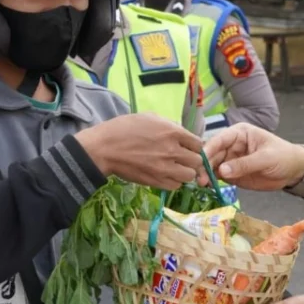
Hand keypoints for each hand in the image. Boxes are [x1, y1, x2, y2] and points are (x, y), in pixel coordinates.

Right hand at [74, 113, 202, 189]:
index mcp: (172, 132)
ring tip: (175, 169)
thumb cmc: (123, 129)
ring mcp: (165, 168)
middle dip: (191, 159)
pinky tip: (166, 175)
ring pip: (190, 175)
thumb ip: (169, 126)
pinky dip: (174, 182)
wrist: (105, 149)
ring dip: (184, 172)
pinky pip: (176, 186)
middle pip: (197, 161)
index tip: (187, 147)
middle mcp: (173, 151)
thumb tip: (181, 133)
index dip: (193, 145)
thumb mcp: (149, 118)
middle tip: (182, 159)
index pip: (198, 143)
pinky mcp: (156, 181)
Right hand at [200, 123, 303, 190]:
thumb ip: (245, 164)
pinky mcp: (231, 174)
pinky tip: (207, 187)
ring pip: (212, 166)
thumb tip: (222, 170)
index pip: (220, 139)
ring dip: (205, 174)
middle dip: (204, 165)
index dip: (208, 149)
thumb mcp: (266, 158)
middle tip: (199, 178)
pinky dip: (211, 181)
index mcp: (239, 133)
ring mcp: (230, 160)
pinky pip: (217, 176)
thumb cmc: (283, 156)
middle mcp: (231, 145)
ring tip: (201, 184)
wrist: (293, 171)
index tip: (200, 161)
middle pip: (212, 154)